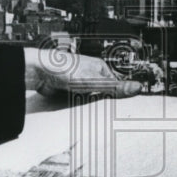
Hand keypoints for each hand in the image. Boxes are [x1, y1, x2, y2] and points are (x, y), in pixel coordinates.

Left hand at [24, 47, 141, 97]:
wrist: (38, 73)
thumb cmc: (64, 69)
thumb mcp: (95, 81)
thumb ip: (117, 88)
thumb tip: (138, 87)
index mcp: (99, 67)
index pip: (115, 84)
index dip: (117, 96)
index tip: (122, 107)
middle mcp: (88, 73)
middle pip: (101, 93)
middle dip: (99, 102)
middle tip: (100, 109)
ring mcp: (77, 81)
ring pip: (87, 99)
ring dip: (85, 104)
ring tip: (84, 106)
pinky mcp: (66, 89)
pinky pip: (74, 102)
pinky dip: (74, 105)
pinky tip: (74, 107)